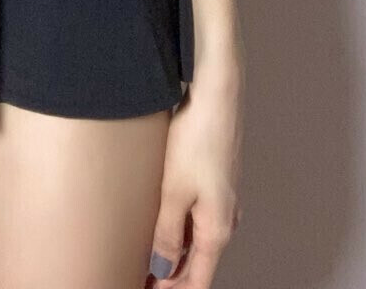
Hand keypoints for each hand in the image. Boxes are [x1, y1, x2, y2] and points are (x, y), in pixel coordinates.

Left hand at [146, 66, 244, 287]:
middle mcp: (226, 218)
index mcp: (218, 229)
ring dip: (175, 251)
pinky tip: (161, 220)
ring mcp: (223, 198)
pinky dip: (180, 228)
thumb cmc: (196, 139)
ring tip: (144, 252)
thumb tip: (162, 268)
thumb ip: (167, 233)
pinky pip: (198, 216)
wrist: (218, 95)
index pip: (199, 280)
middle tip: (139, 276)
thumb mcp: (174, 191)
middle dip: (172, 275)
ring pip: (199, 239)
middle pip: (199, 262)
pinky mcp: (216, 179)